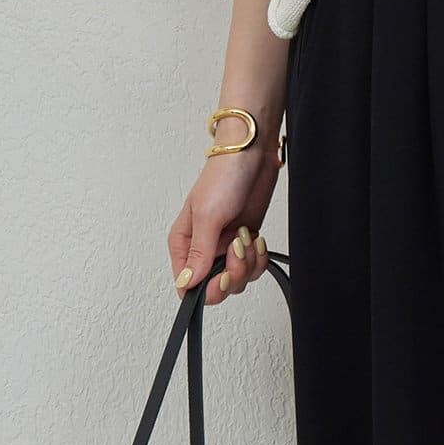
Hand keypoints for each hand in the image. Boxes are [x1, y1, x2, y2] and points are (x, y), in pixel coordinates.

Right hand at [167, 145, 279, 303]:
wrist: (251, 156)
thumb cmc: (222, 176)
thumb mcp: (207, 215)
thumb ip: (198, 252)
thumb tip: (186, 282)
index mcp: (184, 244)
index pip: (187, 285)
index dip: (207, 289)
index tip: (222, 274)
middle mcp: (203, 248)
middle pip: (215, 288)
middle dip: (233, 274)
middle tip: (238, 249)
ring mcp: (225, 247)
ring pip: (237, 280)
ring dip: (249, 263)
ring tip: (247, 235)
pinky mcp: (245, 243)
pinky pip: (253, 267)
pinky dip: (259, 257)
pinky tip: (256, 237)